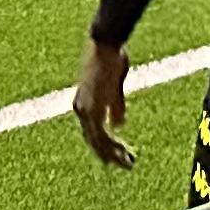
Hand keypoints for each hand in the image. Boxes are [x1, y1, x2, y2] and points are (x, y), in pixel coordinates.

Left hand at [73, 39, 133, 168]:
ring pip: (98, 141)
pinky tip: (124, 153)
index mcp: (83, 104)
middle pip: (94, 140)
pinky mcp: (94, 108)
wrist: (105, 44)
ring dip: (114, 154)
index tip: (117, 157)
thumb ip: (115, 106)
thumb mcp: (114, 86)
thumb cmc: (111, 59)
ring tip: (129, 163)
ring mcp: (86, 109)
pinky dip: (113, 146)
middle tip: (126, 165)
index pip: (92, 133)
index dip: (104, 146)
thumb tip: (118, 126)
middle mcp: (81, 109)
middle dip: (110, 155)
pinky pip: (102, 135)